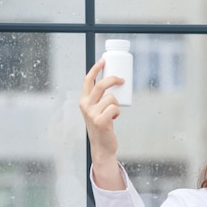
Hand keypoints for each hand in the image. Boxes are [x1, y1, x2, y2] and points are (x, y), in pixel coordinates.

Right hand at [79, 59, 125, 189]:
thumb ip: (99, 99)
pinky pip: (115, 108)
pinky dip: (118, 112)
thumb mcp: (96, 111)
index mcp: (83, 101)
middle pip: (101, 85)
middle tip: (122, 80)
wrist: (101, 146)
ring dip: (117, 104)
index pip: (88, 80)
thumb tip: (113, 82)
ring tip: (114, 113)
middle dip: (113, 79)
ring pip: (111, 98)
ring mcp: (92, 113)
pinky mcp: (101, 121)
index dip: (96, 68)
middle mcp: (85, 106)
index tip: (104, 60)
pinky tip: (114, 119)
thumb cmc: (102, 126)